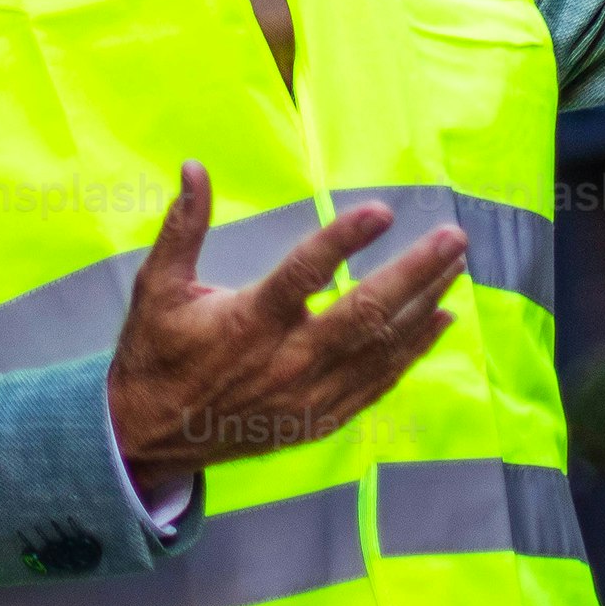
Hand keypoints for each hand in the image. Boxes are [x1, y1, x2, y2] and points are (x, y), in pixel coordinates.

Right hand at [103, 163, 468, 500]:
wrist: (149, 438)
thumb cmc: (156, 353)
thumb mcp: (158, 286)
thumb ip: (183, 227)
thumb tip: (194, 167)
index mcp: (248, 322)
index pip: (305, 275)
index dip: (344, 241)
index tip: (383, 211)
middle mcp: (286, 362)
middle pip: (365, 314)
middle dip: (415, 272)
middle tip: (453, 237)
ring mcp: (308, 396)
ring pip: (381, 350)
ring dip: (423, 305)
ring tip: (455, 266)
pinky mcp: (319, 420)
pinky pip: (378, 384)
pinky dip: (412, 352)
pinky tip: (438, 319)